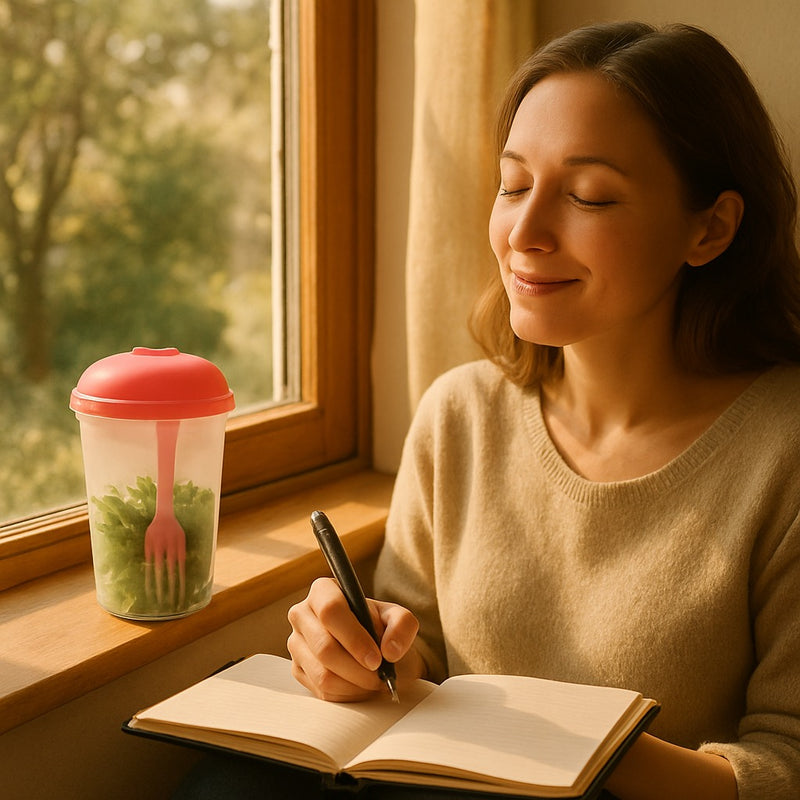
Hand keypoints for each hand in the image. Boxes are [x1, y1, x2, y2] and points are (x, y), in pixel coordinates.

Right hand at [287, 577, 422, 700]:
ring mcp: (296, 643)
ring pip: (322, 673)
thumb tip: (389, 650)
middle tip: (379, 675)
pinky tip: (360, 686)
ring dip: (354, 684)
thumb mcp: (400, 620)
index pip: (330, 610)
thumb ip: (402, 626)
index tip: (376, 658)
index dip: (354, 637)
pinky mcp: (297, 669)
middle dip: (357, 668)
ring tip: (373, 682)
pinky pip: (320, 690)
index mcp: (324, 591)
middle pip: (324, 647)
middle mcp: (302, 614)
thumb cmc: (384, 630)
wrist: (377, 651)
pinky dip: (346, 694)